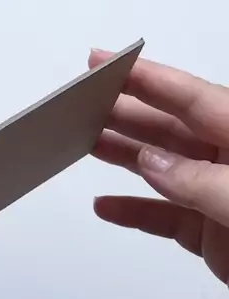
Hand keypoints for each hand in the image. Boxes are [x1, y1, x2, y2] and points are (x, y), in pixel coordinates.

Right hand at [89, 49, 228, 286]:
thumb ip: (199, 181)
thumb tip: (154, 164)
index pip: (187, 97)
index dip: (144, 78)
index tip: (106, 63)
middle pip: (167, 129)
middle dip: (123, 113)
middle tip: (82, 101)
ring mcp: (218, 197)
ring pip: (160, 171)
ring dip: (122, 157)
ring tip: (84, 142)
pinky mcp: (211, 234)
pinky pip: (162, 219)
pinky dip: (133, 213)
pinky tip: (106, 205)